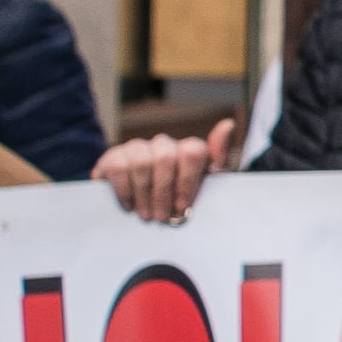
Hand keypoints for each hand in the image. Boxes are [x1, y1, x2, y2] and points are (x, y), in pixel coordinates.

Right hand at [98, 116, 239, 224]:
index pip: (193, 152)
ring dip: (144, 194)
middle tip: (162, 217)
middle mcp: (163, 144)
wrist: (139, 198)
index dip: (187, 181)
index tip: (182, 206)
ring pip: (141, 163)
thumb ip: (218, 160)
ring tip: (147, 215)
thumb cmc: (179, 193)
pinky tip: (130, 206)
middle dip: (164, 192)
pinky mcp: (114, 156)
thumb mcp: (205, 183)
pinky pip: (118, 168)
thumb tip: (228, 124)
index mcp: (188, 149)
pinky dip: (125, 191)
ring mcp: (138, 147)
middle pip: (165, 158)